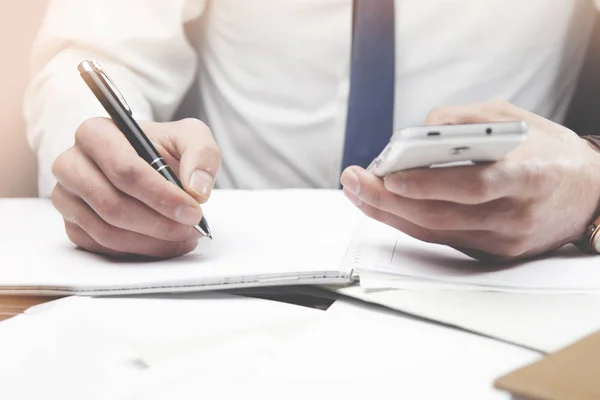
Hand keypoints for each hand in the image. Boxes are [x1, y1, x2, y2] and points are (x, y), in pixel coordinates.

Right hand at [52, 118, 220, 258]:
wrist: (150, 164)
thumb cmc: (164, 148)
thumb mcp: (191, 137)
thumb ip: (201, 154)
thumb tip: (196, 189)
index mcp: (96, 133)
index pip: (124, 170)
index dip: (161, 195)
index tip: (193, 210)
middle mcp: (72, 164)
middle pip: (113, 204)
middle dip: (159, 223)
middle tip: (191, 227)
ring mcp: (67, 198)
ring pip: (108, 231)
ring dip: (153, 241)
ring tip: (185, 236)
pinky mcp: (73, 225)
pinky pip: (103, 248)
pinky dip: (140, 251)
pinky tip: (165, 243)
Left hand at [341, 101, 599, 261]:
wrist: (589, 193)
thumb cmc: (547, 150)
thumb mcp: (513, 118)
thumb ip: (465, 119)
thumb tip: (416, 132)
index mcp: (526, 173)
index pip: (470, 185)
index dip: (426, 184)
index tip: (387, 174)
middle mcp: (514, 213)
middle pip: (440, 214)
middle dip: (387, 200)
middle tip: (353, 182)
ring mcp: (503, 239)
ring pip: (435, 231)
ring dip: (389, 214)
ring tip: (358, 192)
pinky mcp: (495, 252)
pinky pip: (444, 239)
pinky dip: (410, 222)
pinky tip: (386, 207)